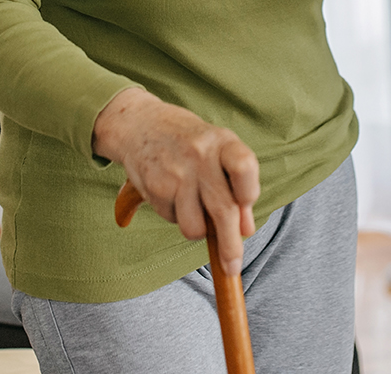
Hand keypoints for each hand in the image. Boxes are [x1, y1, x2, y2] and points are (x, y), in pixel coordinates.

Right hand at [91, 88, 259, 268]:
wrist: (141, 123)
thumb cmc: (191, 143)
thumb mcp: (220, 151)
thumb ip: (237, 187)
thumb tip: (246, 229)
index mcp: (224, 142)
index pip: (244, 167)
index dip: (249, 195)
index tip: (247, 218)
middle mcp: (201, 155)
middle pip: (223, 210)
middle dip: (230, 246)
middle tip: (232, 266)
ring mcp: (177, 172)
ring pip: (194, 227)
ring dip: (197, 229)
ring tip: (193, 206)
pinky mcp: (155, 186)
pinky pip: (172, 220)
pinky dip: (175, 217)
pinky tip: (172, 195)